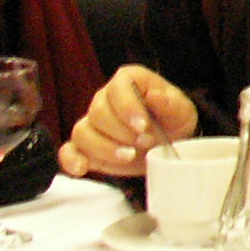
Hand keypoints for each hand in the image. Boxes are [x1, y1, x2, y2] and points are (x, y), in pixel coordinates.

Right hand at [58, 64, 195, 177]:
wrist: (169, 144)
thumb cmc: (173, 121)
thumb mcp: (181, 111)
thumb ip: (169, 103)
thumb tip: (154, 96)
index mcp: (128, 81)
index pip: (118, 88)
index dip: (128, 108)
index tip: (143, 126)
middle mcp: (105, 98)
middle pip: (98, 113)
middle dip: (121, 132)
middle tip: (145, 142)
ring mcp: (92, 123)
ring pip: (82, 133)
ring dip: (104, 149)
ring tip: (129, 156)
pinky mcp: (86, 148)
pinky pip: (68, 151)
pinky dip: (72, 160)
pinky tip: (83, 169)